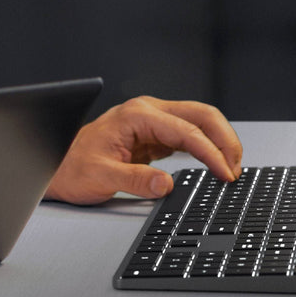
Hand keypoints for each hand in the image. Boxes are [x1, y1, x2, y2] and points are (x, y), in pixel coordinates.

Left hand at [44, 97, 242, 204]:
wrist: (59, 166)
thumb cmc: (74, 167)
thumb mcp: (101, 177)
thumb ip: (135, 180)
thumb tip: (166, 185)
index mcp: (137, 115)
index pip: (186, 129)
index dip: (210, 152)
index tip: (225, 173)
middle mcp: (148, 112)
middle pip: (201, 115)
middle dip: (224, 139)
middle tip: (236, 169)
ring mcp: (154, 121)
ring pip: (199, 122)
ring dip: (219, 142)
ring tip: (231, 168)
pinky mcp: (157, 135)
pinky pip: (190, 136)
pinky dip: (208, 148)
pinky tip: (215, 164)